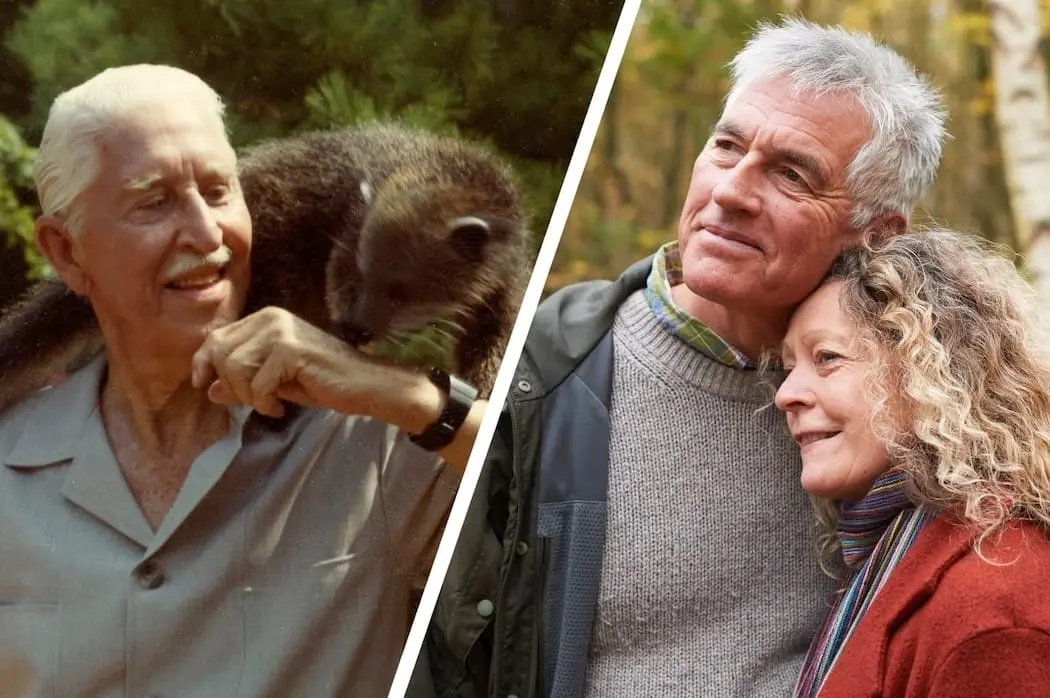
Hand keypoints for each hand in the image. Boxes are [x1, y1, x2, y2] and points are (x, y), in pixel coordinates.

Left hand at [190, 306, 373, 417]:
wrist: (362, 384)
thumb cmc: (321, 381)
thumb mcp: (273, 381)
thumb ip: (241, 380)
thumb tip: (208, 388)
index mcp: (265, 318)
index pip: (217, 337)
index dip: (203, 362)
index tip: (202, 384)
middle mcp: (270, 317)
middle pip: (221, 352)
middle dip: (231, 384)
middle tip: (254, 400)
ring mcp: (281, 331)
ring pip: (235, 368)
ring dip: (248, 395)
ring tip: (271, 403)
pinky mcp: (290, 350)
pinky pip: (257, 384)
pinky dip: (265, 403)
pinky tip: (281, 407)